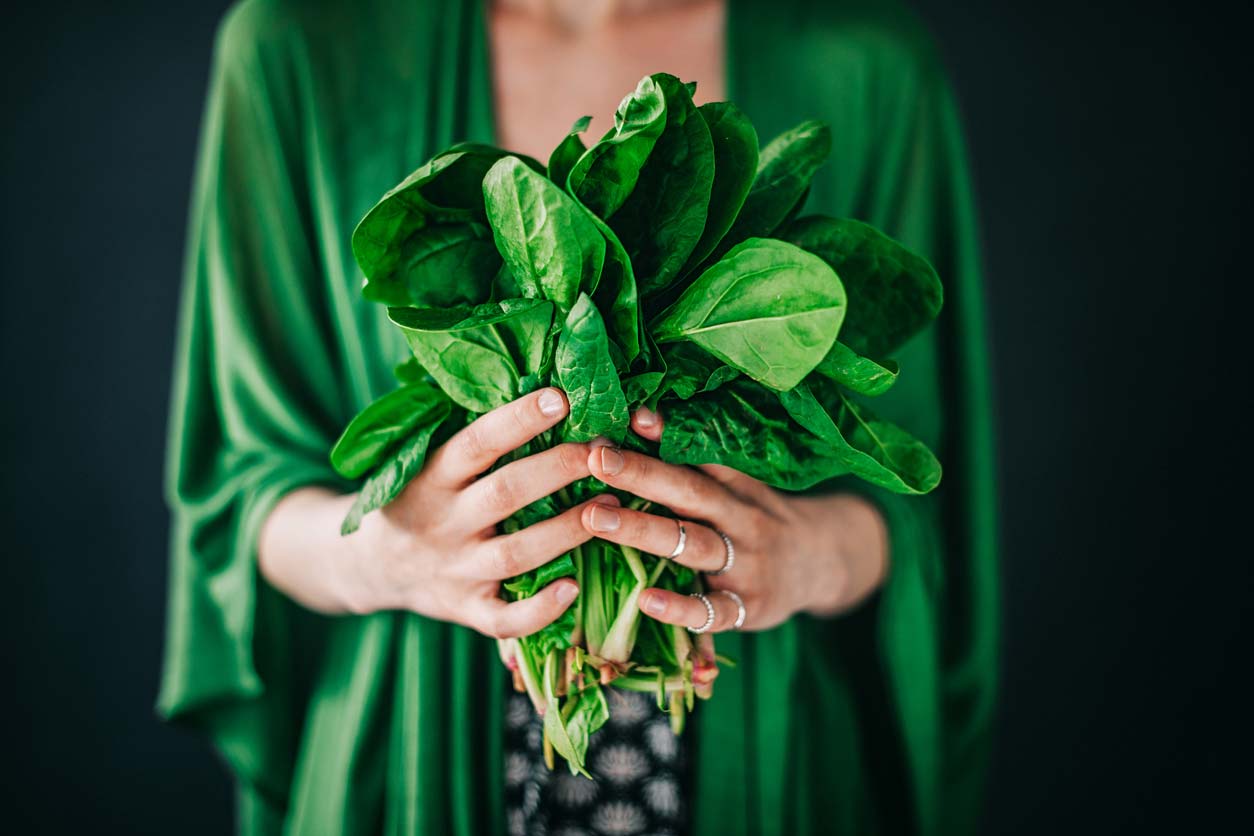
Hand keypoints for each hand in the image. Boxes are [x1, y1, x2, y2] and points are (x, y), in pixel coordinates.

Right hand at [261, 388, 616, 637]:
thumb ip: (473, 436)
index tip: (560, 397)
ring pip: (517, 553)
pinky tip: (574, 588)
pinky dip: (540, 609)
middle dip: (560, 469)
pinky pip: (505, 619)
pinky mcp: (466, 611)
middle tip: (606, 451)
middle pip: (506, 493)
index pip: (476, 443)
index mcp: (431, 476)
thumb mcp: (425, 460)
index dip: (518, 420)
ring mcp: (455, 570)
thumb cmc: (418, 498)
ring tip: (613, 507)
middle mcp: (443, 522)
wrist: (369, 565)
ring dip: (568, 530)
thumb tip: (540, 383)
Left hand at [578, 407, 888, 632]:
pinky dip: (680, 608)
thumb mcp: (735, 486)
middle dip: (641, 474)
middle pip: (690, 493)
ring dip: (643, 530)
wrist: (821, 565)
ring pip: (693, 545)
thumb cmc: (755, 519)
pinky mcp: (748, 609)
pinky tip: (645, 600)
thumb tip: (637, 416)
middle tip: (595, 459)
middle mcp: (741, 520)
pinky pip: (712, 611)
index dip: (664, 436)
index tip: (627, 417)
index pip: (699, 456)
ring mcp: (746, 565)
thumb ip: (691, 460)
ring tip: (595, 517)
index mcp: (735, 486)